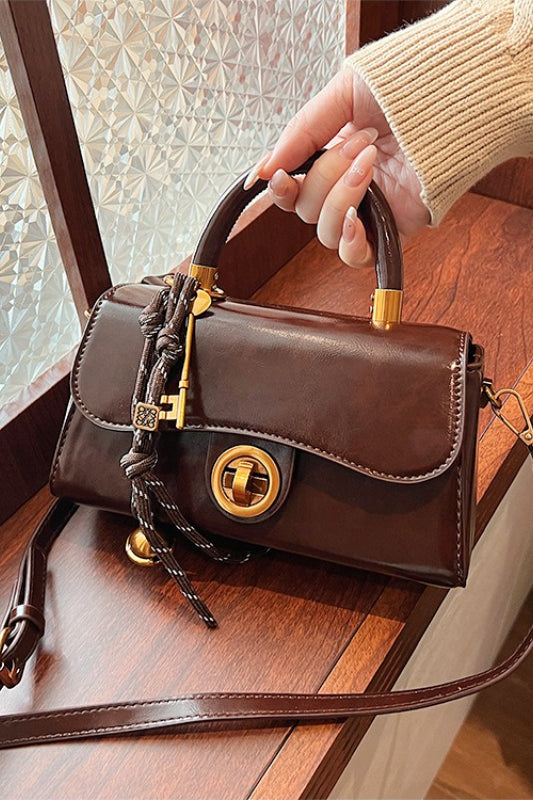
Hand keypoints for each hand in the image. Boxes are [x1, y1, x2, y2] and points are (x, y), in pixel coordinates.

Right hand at [244, 67, 429, 267]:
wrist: (449, 101)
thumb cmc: (403, 90)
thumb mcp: (340, 98)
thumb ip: (299, 134)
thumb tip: (262, 171)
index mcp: (328, 159)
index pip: (290, 189)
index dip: (279, 187)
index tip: (278, 175)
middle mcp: (345, 188)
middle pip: (306, 210)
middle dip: (326, 175)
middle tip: (361, 145)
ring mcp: (368, 212)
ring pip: (326, 233)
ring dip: (342, 197)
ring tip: (370, 163)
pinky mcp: (391, 230)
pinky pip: (357, 257)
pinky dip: (350, 242)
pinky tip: (358, 218)